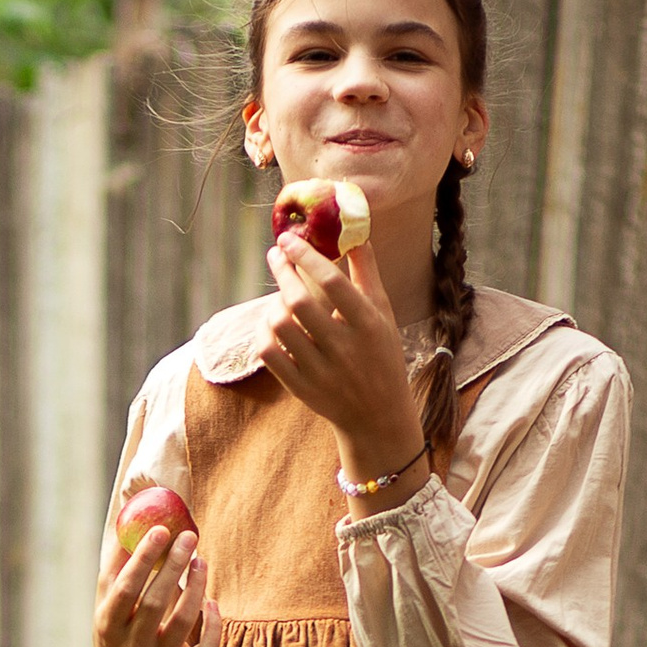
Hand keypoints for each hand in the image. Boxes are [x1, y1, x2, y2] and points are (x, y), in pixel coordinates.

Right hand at [93, 516, 210, 646]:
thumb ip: (116, 570)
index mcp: (108, 627)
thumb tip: (129, 524)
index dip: (143, 559)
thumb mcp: (106, 606)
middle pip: (156, 603)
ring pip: (183, 622)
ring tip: (201, 561)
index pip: (126, 589)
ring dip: (196, 587)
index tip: (161, 530)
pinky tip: (211, 602)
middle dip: (174, 566)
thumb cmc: (116, 635)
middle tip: (189, 536)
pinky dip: (213, 624)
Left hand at [254, 234, 427, 487]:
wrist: (376, 415)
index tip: (288, 238)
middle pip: (299, 301)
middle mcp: (344, 348)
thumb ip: (367, 272)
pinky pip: (269, 354)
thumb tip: (354, 231)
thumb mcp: (382, 313)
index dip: (306, 256)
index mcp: (368, 324)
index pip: (332, 282)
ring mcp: (320, 370)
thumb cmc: (380, 354)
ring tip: (280, 293)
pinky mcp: (301, 388)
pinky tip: (270, 322)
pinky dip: (263, 332)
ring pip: (280, 326)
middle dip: (282, 271)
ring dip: (274, 302)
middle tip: (276, 254)